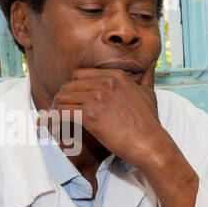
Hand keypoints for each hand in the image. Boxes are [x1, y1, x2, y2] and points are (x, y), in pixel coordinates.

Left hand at [46, 67, 174, 169]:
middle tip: (60, 112)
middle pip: (68, 84)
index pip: (80, 74)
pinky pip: (62, 112)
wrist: (151, 144)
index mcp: (115, 75)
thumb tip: (152, 62)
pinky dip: (55, 120)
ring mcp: (97, 98)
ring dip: (56, 109)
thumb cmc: (150, 123)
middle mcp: (105, 82)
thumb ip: (146, 76)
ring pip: (61, 97)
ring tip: (55, 121)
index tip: (72, 101)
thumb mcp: (149, 94)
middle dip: (62, 98)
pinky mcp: (90, 115)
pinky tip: (56, 127)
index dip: (74, 88)